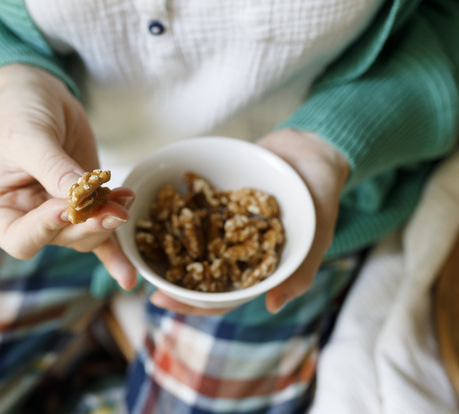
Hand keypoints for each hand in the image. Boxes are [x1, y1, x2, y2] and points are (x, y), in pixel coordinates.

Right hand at [0, 64, 136, 288]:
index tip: (67, 206)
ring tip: (125, 198)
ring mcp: (54, 214)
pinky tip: (129, 274)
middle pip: (58, 239)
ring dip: (108, 224)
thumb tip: (82, 199)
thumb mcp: (29, 137)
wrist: (38, 93)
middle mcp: (24, 218)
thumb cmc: (19, 111)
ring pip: (84, 236)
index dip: (46, 228)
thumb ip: (54, 169)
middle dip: (89, 227)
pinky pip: (98, 237)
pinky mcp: (81, 206)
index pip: (20, 238)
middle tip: (114, 212)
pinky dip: (114, 253)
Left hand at [150, 129, 349, 314]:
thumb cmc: (320, 196)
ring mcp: (224, 226)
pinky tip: (151, 209)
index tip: (163, 300)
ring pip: (190, 243)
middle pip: (198, 276)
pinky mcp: (217, 200)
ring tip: (138, 247)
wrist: (313, 151)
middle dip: (172, 281)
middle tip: (143, 280)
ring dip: (167, 247)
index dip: (193, 304)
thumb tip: (273, 306)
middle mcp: (235, 251)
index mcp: (256, 270)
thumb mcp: (316, 236)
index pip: (221, 298)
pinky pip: (193, 209)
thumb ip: (297, 271)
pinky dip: (174, 210)